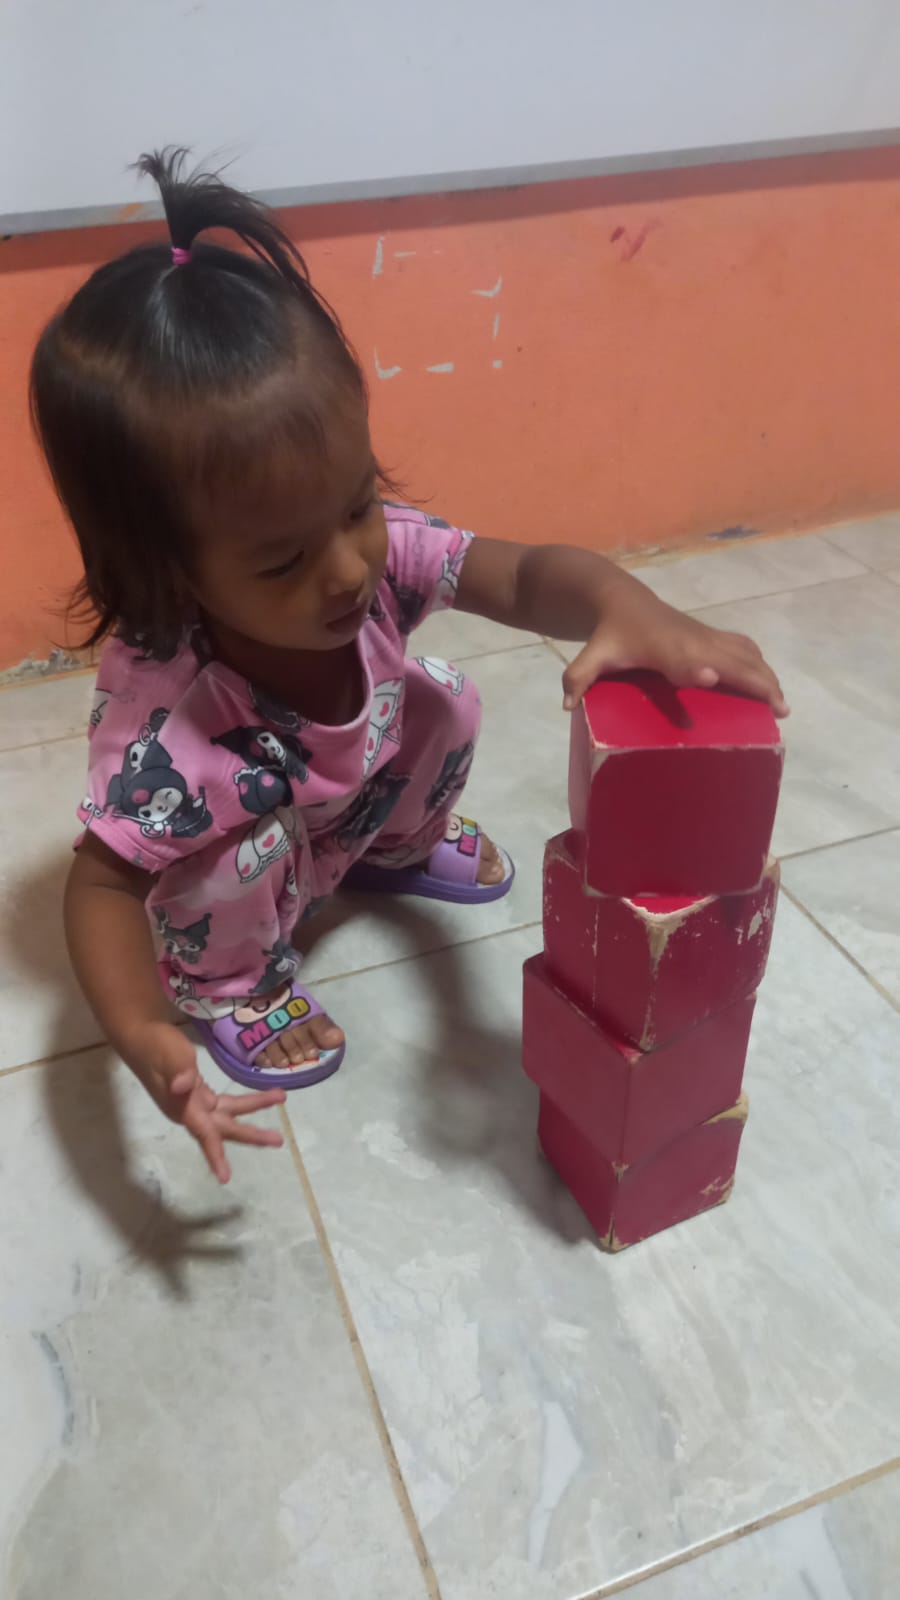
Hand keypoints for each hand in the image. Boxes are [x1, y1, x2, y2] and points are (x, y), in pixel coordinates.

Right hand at [124, 1020, 285, 1184]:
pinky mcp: (196, 1092)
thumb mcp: (168, 1055)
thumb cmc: (153, 1045)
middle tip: (278, 1140)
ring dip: (253, 1108)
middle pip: (225, 1128)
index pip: (204, 1134)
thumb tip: (183, 1086)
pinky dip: (241, 1103)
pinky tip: (256, 1100)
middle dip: (251, 1134)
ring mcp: (193, 1102)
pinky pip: (223, 1103)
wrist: (139, 1035)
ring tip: (280, 1098)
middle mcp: (190, 1110)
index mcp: (184, 1107)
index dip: (215, 1155)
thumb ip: (179, 1071)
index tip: (225, 1178)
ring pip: (228, 1112)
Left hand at [562, 578, 788, 715]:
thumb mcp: (591, 654)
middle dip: (757, 681)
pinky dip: (759, 665)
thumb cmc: (608, 633)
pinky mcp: (710, 634)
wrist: (619, 598)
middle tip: (779, 710)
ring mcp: (705, 635)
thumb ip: (578, 677)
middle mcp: (691, 639)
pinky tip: (767, 684)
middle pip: (731, 658)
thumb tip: (566, 704)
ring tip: (781, 705)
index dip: (696, 666)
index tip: (712, 676)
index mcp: (663, 646)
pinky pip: (742, 647)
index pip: (683, 658)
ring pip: (745, 653)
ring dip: (766, 676)